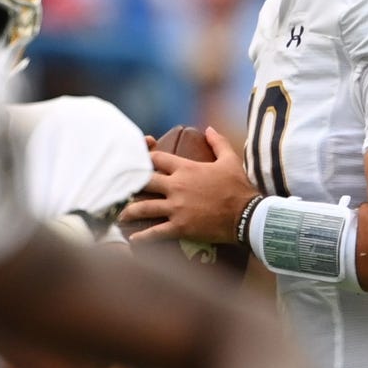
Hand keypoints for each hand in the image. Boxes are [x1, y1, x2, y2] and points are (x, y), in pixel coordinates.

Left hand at [118, 127, 259, 244]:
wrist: (248, 216)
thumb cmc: (239, 187)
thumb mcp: (230, 160)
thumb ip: (217, 142)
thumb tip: (209, 128)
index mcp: (186, 168)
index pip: (156, 159)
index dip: (146, 159)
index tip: (139, 163)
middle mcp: (177, 186)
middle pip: (145, 181)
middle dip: (132, 184)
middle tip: (122, 188)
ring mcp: (176, 208)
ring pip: (144, 207)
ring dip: (130, 211)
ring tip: (120, 215)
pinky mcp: (180, 227)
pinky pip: (156, 232)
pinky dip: (143, 237)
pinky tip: (133, 239)